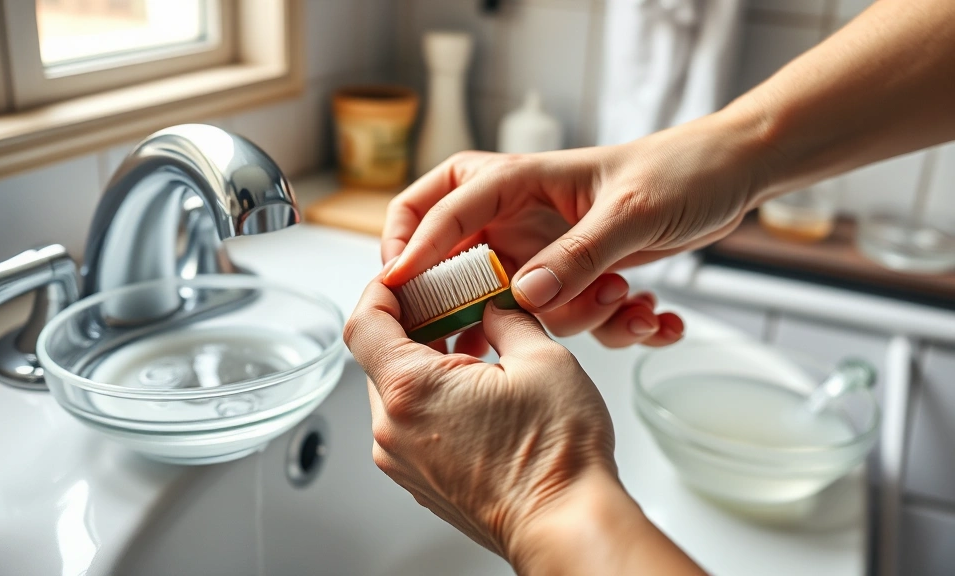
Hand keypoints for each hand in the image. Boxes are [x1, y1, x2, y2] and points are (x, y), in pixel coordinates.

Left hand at [344, 275, 703, 574]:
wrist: (567, 526)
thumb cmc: (556, 458)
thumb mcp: (541, 358)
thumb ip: (506, 318)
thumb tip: (494, 305)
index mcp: (411, 389)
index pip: (364, 321)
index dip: (382, 288)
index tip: (407, 276)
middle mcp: (394, 429)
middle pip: (377, 356)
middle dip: (412, 323)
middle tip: (454, 303)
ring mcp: (404, 461)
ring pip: (395, 391)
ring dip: (425, 361)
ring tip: (475, 347)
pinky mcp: (421, 481)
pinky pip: (410, 423)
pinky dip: (432, 396)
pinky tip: (475, 388)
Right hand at [381, 113, 767, 350]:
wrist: (729, 175)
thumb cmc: (679, 171)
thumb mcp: (631, 213)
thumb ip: (578, 256)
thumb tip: (525, 296)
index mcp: (519, 181)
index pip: (440, 208)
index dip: (410, 246)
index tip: (395, 289)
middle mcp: (523, 218)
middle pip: (462, 264)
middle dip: (489, 305)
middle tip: (499, 334)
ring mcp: (548, 250)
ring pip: (523, 305)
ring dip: (581, 318)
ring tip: (632, 302)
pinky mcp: (577, 276)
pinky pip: (571, 317)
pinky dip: (615, 326)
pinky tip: (657, 318)